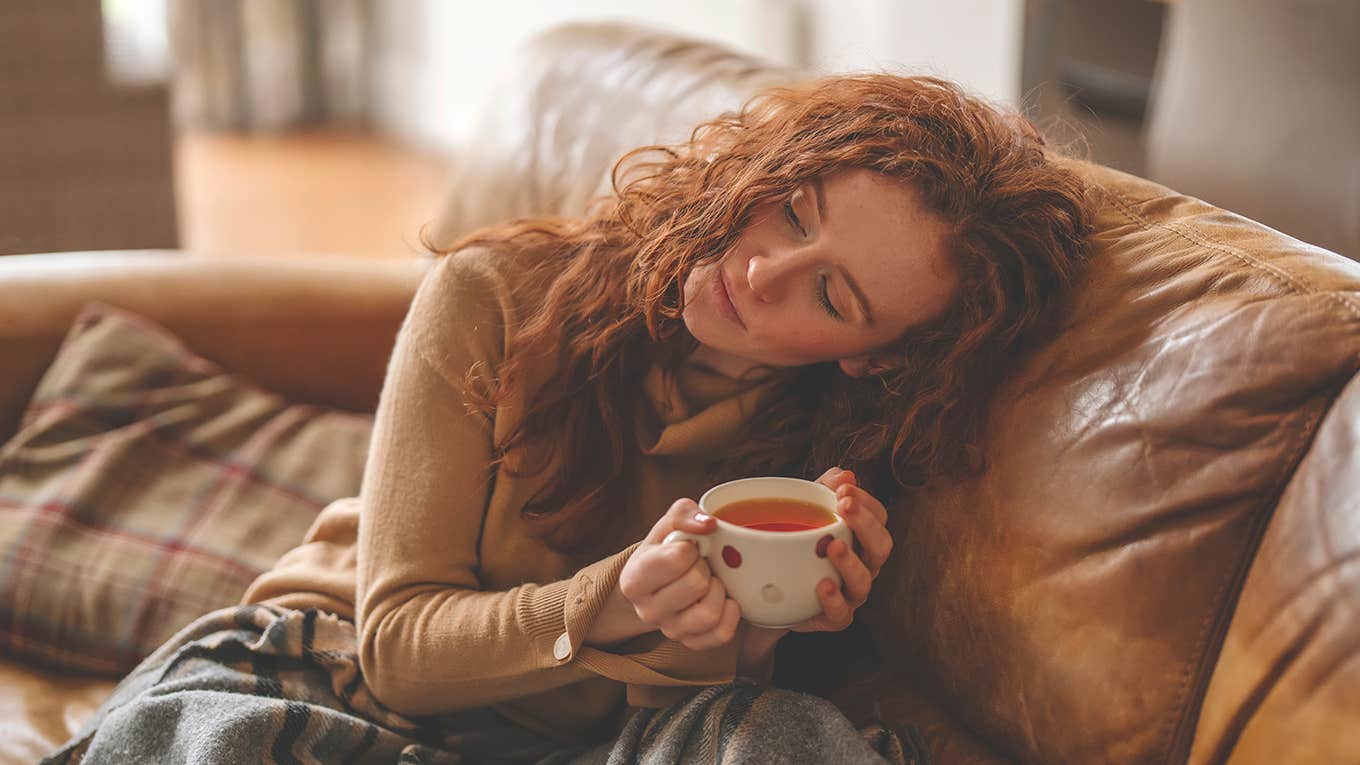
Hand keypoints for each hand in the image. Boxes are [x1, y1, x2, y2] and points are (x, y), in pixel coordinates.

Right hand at [613, 498, 741, 650]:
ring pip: (709, 613)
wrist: (660, 583)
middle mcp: (647, 611)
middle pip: (696, 584)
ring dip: (718, 591)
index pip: (678, 558)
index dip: (691, 547)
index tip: (686, 547)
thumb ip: (685, 513)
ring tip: (709, 581)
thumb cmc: (666, 549)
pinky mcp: (691, 643)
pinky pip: (722, 634)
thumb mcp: (669, 524)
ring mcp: (670, 630)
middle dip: (704, 568)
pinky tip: (722, 600)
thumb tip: (709, 524)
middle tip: (698, 564)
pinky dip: (730, 614)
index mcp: (634, 579)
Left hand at [788, 466, 892, 633]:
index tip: (845, 488)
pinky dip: (834, 600)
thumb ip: (824, 491)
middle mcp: (865, 565)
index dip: (867, 503)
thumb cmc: (796, 544)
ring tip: (832, 546)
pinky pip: (841, 613)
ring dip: (850, 562)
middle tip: (844, 506)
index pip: (879, 517)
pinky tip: (823, 585)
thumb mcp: (805, 511)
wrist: (772, 592)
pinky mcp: (833, 617)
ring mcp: (851, 593)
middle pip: (881, 546)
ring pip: (863, 580)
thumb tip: (844, 473)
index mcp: (862, 538)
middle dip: (865, 524)